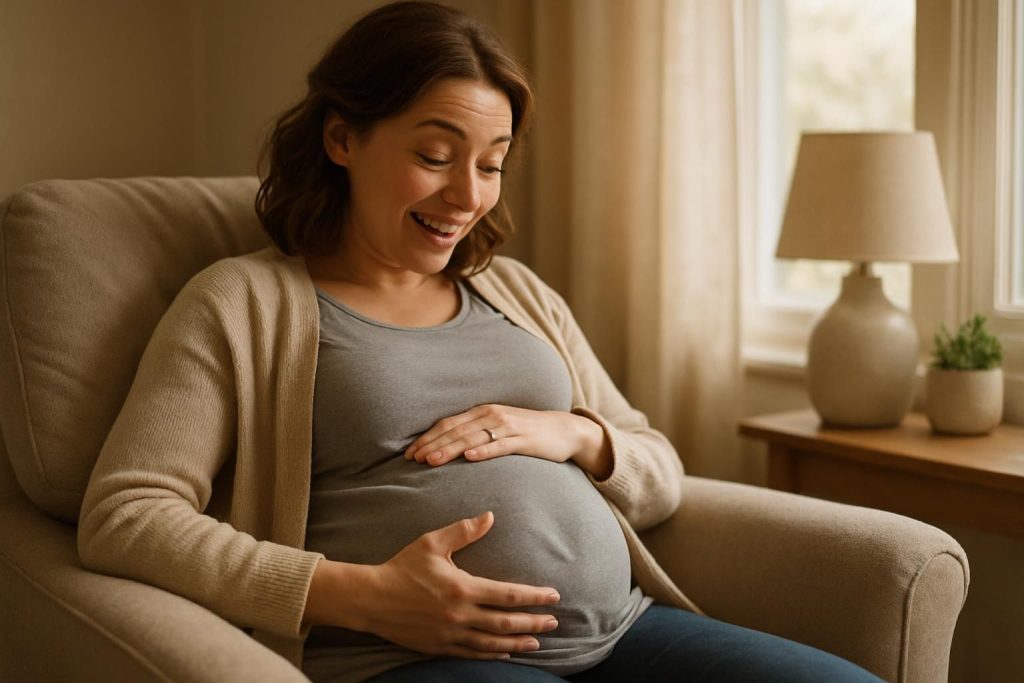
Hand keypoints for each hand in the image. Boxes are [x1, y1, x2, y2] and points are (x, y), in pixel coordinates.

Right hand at [360, 511, 559, 658]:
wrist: (371, 598)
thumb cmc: (402, 567)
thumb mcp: (432, 543)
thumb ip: (463, 531)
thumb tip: (490, 516)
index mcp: (462, 588)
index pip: (507, 595)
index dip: (534, 597)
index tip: (553, 596)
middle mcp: (460, 615)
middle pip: (506, 623)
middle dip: (533, 623)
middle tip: (553, 623)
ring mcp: (450, 634)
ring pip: (492, 643)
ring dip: (518, 642)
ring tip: (537, 642)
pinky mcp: (439, 647)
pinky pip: (472, 653)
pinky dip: (492, 654)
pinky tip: (505, 652)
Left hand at [404, 404, 599, 467]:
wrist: (563, 430)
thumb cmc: (526, 432)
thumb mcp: (497, 427)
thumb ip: (475, 433)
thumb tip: (447, 447)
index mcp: (482, 412)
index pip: (448, 424)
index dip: (427, 437)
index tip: (410, 453)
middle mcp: (492, 415)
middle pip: (456, 430)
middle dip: (432, 445)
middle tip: (413, 459)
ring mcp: (508, 427)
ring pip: (473, 438)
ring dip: (450, 449)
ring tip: (431, 461)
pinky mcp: (523, 440)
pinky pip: (500, 446)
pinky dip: (483, 451)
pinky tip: (469, 458)